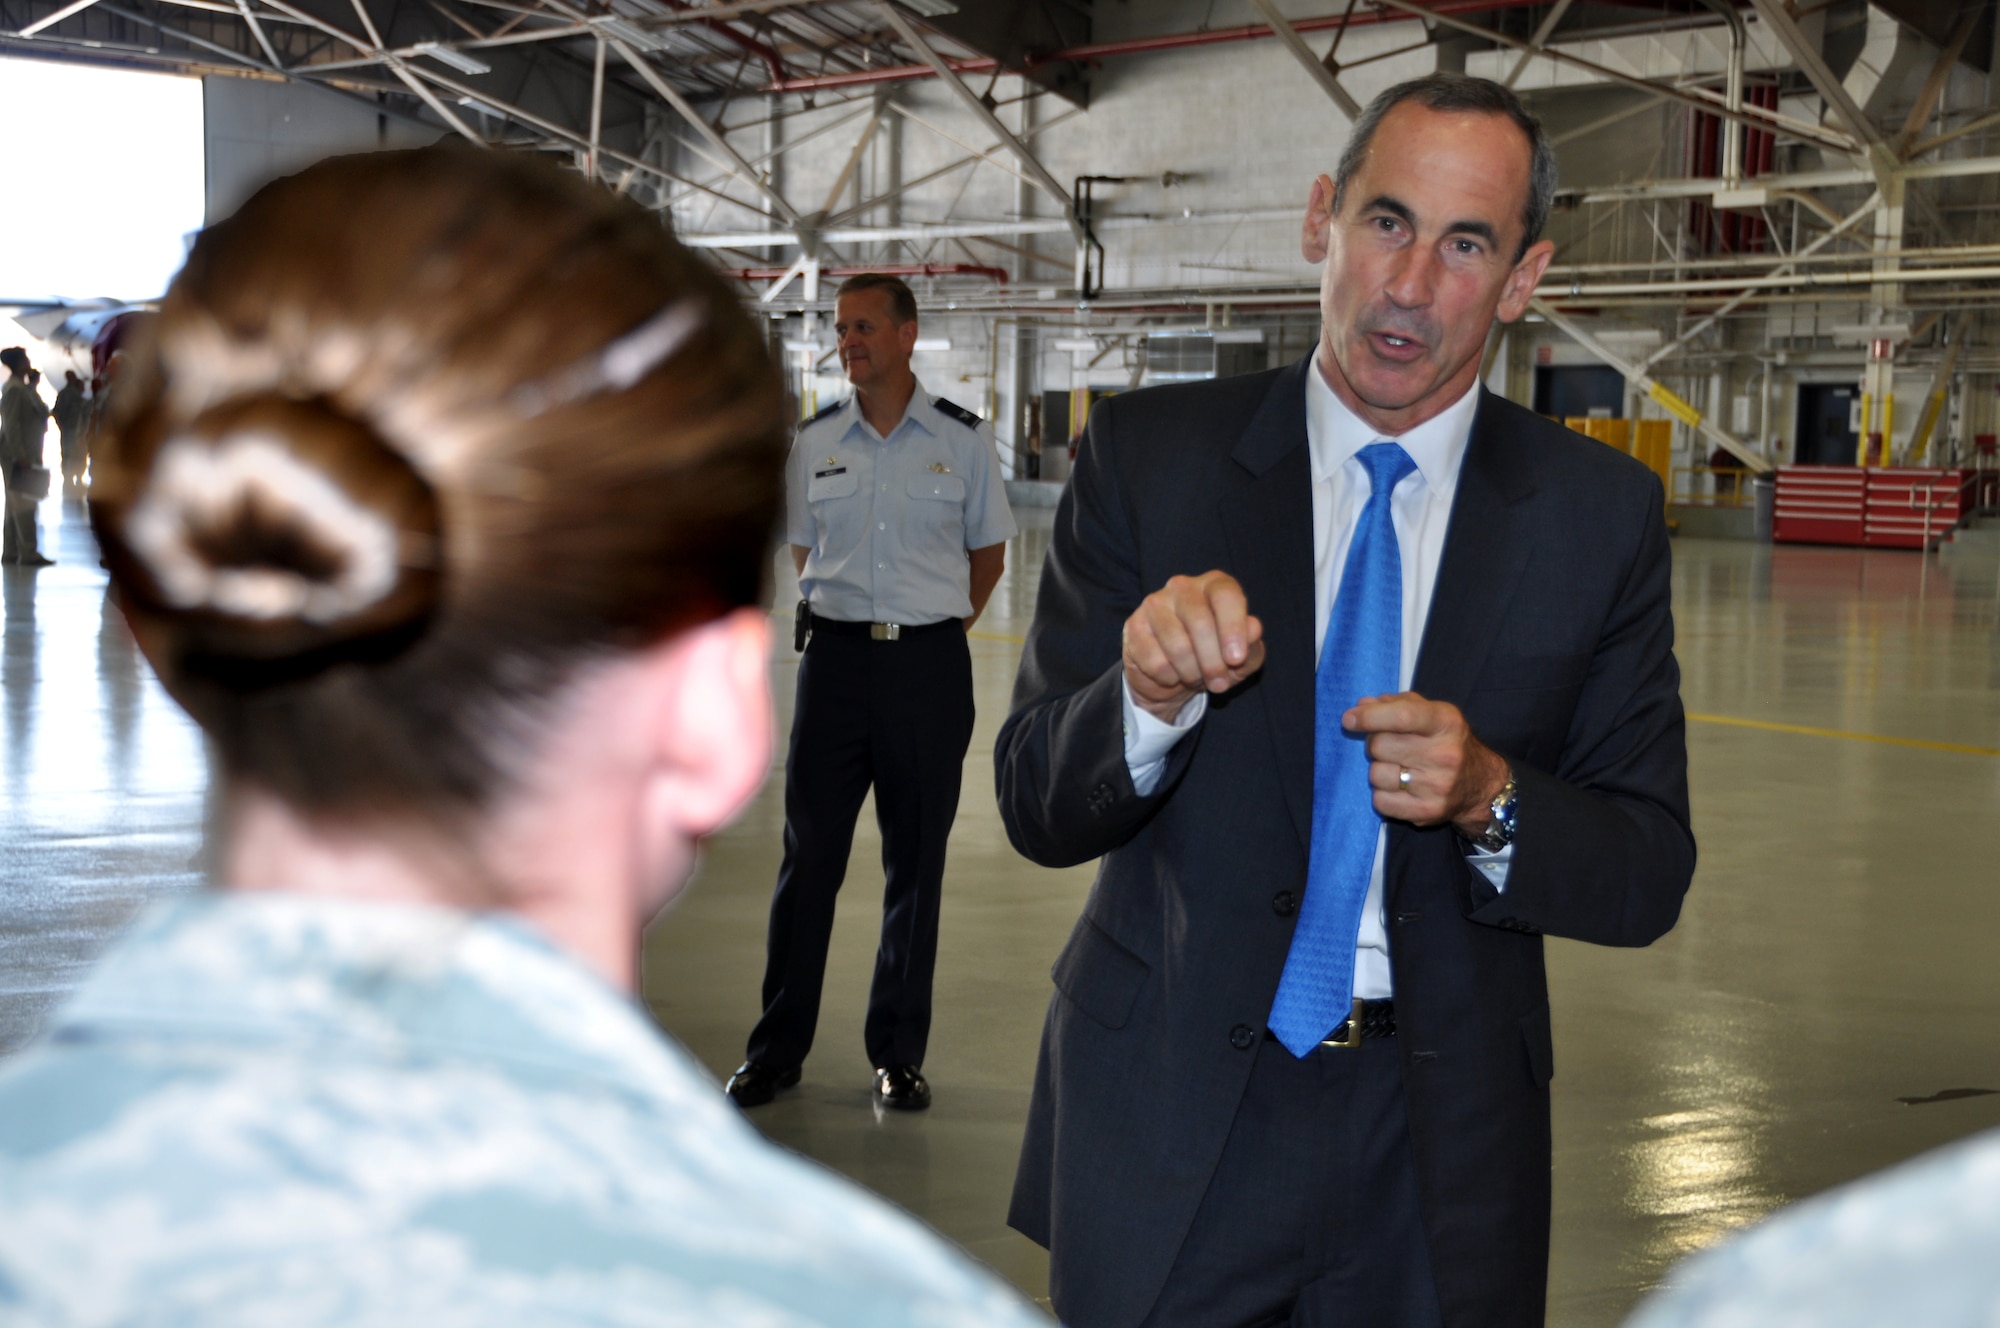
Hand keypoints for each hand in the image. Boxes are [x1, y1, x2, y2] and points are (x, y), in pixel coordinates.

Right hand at [1123, 571, 1265, 722]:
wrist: (1172, 676)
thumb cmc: (1214, 658)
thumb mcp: (1242, 658)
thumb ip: (1252, 645)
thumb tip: (1253, 628)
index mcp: (1214, 584)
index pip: (1226, 596)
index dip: (1233, 628)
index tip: (1236, 659)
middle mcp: (1182, 586)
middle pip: (1201, 624)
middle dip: (1213, 663)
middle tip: (1219, 683)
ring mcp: (1155, 604)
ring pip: (1178, 647)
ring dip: (1192, 674)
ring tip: (1195, 677)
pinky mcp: (1133, 626)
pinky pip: (1156, 661)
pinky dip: (1169, 678)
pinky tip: (1172, 674)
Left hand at [1343, 692, 1509, 833]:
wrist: (1480, 785)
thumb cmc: (1447, 742)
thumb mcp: (1431, 712)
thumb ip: (1396, 705)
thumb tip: (1361, 707)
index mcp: (1446, 722)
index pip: (1403, 716)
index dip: (1369, 717)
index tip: (1349, 719)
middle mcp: (1444, 754)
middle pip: (1380, 745)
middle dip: (1375, 743)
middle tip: (1388, 746)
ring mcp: (1437, 786)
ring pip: (1376, 774)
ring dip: (1378, 770)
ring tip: (1397, 768)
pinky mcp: (1427, 812)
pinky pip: (1380, 801)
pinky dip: (1381, 794)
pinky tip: (1399, 788)